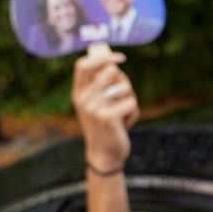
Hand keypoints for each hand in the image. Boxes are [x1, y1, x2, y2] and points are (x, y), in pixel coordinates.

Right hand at [72, 51, 138, 170]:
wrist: (105, 154)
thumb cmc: (106, 125)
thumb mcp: (100, 103)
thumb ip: (104, 84)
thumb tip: (114, 63)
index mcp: (78, 93)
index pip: (83, 64)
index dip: (103, 57)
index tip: (121, 58)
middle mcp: (82, 99)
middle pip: (111, 71)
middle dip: (125, 82)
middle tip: (123, 99)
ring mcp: (93, 108)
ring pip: (124, 87)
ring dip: (130, 99)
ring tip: (122, 114)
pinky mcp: (106, 117)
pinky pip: (131, 102)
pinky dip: (134, 113)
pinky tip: (124, 125)